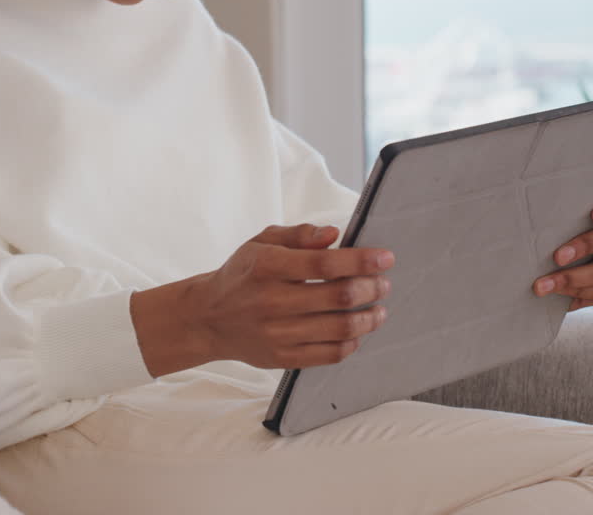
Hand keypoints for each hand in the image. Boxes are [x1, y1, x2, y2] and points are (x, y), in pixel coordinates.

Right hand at [181, 224, 394, 369]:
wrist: (207, 318)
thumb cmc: (242, 275)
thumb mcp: (262, 242)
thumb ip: (299, 235)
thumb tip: (334, 234)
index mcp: (267, 266)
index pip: (324, 264)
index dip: (361, 261)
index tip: (385, 258)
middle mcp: (271, 301)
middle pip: (337, 297)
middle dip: (371, 289)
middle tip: (384, 284)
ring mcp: (277, 333)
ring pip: (339, 329)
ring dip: (368, 319)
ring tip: (379, 309)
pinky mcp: (282, 358)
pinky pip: (328, 354)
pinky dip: (351, 343)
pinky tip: (357, 331)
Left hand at [532, 189, 592, 310]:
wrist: (532, 270)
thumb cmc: (538, 234)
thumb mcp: (544, 219)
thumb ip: (547, 209)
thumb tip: (525, 203)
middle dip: (586, 244)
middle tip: (557, 256)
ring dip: (571, 277)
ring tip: (541, 284)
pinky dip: (572, 294)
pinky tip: (551, 295)